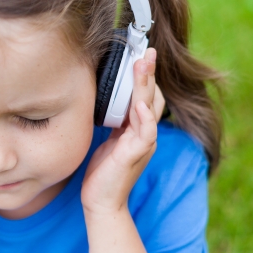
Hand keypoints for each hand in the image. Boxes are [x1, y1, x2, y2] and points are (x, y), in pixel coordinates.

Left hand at [82, 48, 158, 214]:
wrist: (101, 203)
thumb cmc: (103, 172)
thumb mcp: (108, 139)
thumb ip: (115, 120)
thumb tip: (106, 98)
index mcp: (138, 128)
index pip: (145, 95)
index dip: (145, 75)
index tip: (139, 53)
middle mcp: (145, 133)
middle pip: (151, 96)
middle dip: (149, 72)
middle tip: (147, 49)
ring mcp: (143, 143)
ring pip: (149, 107)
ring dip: (146, 85)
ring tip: (143, 63)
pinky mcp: (136, 155)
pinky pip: (145, 132)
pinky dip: (144, 117)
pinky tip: (140, 104)